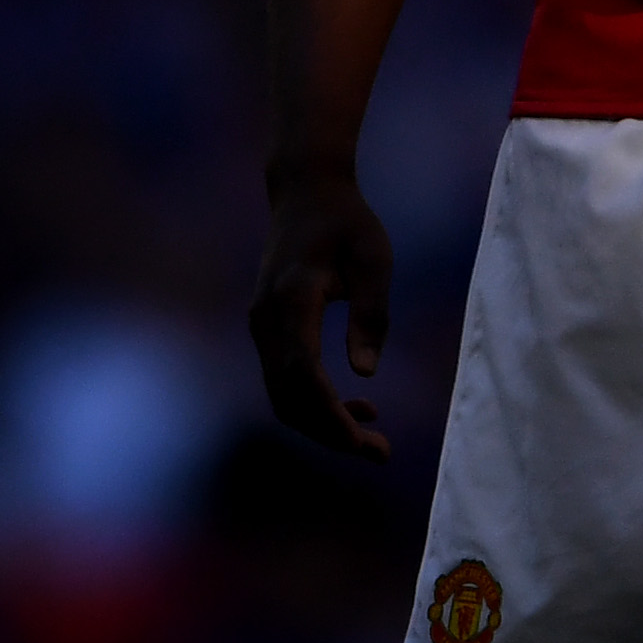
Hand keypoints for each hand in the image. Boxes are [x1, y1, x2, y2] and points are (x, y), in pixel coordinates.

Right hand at [247, 167, 397, 459]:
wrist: (304, 191)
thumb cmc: (347, 221)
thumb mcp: (374, 258)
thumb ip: (370, 313)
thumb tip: (366, 374)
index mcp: (292, 298)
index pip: (303, 374)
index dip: (331, 417)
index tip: (366, 443)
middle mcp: (266, 319)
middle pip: (288, 397)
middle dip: (330, 433)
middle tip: (381, 452)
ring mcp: (261, 325)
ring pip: (282, 395)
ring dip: (322, 423)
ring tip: (373, 435)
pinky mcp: (267, 329)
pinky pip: (283, 380)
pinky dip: (313, 403)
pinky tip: (353, 407)